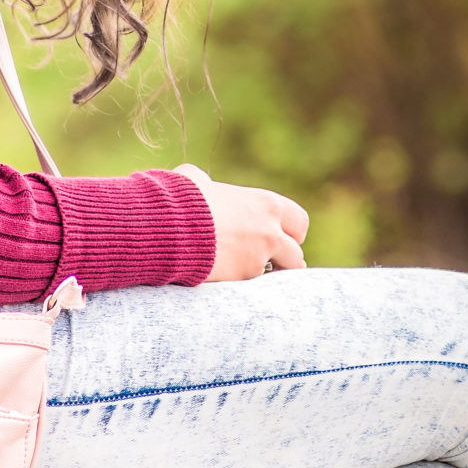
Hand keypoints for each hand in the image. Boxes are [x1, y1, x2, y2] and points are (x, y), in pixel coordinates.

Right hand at [176, 164, 308, 281]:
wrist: (168, 227)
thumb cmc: (181, 198)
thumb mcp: (196, 181)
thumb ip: (208, 184)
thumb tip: (200, 183)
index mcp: (267, 205)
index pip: (298, 222)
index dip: (290, 231)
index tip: (280, 236)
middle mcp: (270, 233)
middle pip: (295, 255)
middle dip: (285, 261)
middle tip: (272, 263)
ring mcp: (258, 259)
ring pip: (273, 276)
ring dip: (260, 275)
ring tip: (242, 273)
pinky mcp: (241, 279)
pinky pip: (248, 286)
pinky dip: (239, 284)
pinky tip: (224, 278)